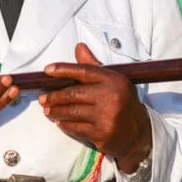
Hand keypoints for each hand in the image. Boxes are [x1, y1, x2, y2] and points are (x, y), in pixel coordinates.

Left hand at [41, 43, 150, 172]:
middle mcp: (111, 97)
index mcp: (114, 80)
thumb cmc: (121, 102)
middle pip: (74, 93)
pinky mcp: (102, 134)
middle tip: (43, 98)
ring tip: (48, 110)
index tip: (47, 70)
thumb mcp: (112, 81)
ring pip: (72, 112)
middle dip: (54, 96)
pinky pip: (76, 128)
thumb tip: (79, 47)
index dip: (63, 70)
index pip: (84, 71)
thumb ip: (93, 66)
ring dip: (56, 111)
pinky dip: (65, 124)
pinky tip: (60, 122)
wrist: (138, 132)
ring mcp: (107, 117)